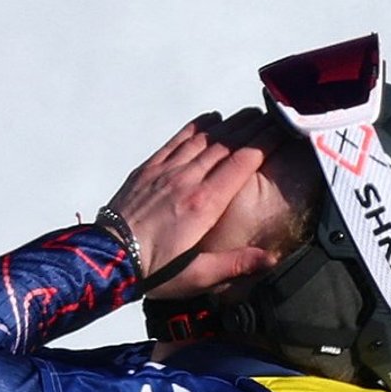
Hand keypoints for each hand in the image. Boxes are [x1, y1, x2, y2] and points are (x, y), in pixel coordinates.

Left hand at [103, 109, 281, 297]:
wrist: (107, 258)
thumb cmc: (153, 271)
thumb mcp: (197, 276)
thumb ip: (235, 264)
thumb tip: (271, 258)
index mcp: (204, 205)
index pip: (241, 164)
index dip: (265, 143)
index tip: (283, 132)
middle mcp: (187, 180)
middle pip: (227, 144)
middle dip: (253, 127)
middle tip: (274, 117)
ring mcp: (166, 171)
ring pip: (204, 138)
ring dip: (229, 123)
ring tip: (249, 115)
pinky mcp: (149, 169)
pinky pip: (177, 140)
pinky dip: (197, 126)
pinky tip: (211, 120)